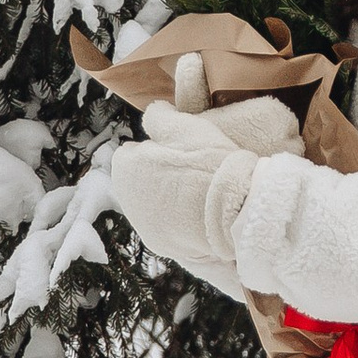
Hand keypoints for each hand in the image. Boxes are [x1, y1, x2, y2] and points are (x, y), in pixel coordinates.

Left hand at [108, 97, 291, 268]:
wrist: (233, 209)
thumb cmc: (208, 163)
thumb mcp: (183, 125)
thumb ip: (159, 115)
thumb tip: (154, 112)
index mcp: (125, 167)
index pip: (134, 150)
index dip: (158, 147)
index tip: (181, 150)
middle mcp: (125, 199)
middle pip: (141, 178)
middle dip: (159, 173)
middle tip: (191, 169)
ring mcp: (142, 225)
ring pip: (152, 202)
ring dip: (168, 196)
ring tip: (197, 191)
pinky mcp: (159, 244)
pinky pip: (164, 225)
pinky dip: (176, 218)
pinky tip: (197, 211)